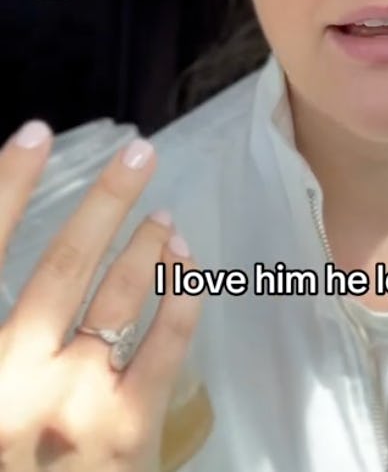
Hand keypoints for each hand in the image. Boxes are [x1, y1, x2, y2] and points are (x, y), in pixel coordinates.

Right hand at [0, 119, 201, 469]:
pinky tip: (185, 265)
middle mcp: (12, 380)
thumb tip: (31, 272)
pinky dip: (178, 297)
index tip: (36, 133)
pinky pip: (163, 348)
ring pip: (116, 301)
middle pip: (60, 268)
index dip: (6, 187)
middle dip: (102, 202)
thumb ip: (4, 334)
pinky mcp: (125, 436)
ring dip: (143, 247)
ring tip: (163, 212)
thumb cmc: (8, 452)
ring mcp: (72, 410)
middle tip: (138, 154)